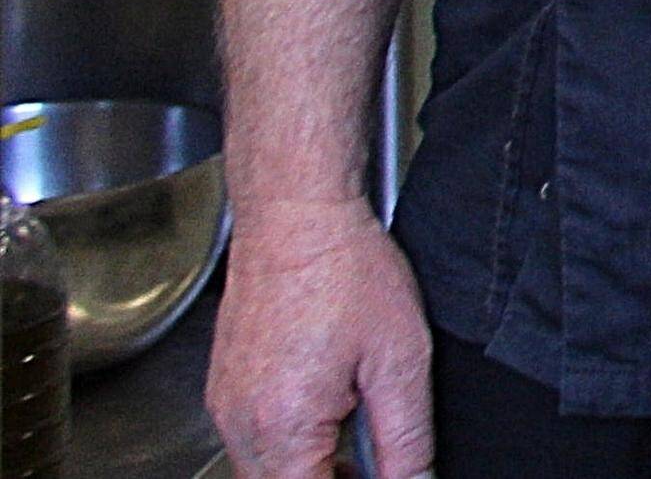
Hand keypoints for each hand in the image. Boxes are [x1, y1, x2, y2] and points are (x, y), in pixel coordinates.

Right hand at [207, 195, 437, 478]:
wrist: (297, 217)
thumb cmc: (345, 272)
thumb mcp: (400, 361)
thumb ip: (406, 439)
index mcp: (281, 427)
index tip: (383, 478)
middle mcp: (239, 424)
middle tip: (374, 463)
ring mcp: (225, 406)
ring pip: (265, 469)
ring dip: (309, 466)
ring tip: (357, 434)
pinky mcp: (225, 387)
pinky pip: (254, 439)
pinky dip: (291, 441)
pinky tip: (329, 409)